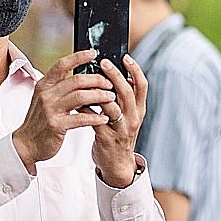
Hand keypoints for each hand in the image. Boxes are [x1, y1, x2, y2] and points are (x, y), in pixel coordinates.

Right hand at [11, 49, 113, 173]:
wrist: (26, 143)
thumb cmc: (40, 120)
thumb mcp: (45, 98)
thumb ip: (59, 87)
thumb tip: (82, 75)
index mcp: (44, 85)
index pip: (62, 65)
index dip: (79, 57)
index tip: (94, 53)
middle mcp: (47, 95)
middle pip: (77, 80)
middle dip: (97, 80)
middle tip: (110, 83)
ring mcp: (51, 110)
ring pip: (81, 97)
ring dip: (100, 96)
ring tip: (111, 98)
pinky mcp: (56, 125)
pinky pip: (81, 118)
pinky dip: (95, 117)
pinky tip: (104, 117)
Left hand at [92, 55, 147, 187]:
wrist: (117, 164)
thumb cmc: (118, 134)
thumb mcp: (127, 115)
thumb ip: (122, 97)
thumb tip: (111, 72)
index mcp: (139, 110)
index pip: (142, 85)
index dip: (135, 70)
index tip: (125, 57)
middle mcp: (133, 118)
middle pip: (127, 92)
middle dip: (115, 75)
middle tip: (104, 63)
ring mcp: (120, 129)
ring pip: (112, 106)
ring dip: (99, 91)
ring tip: (88, 79)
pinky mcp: (106, 138)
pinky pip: (95, 119)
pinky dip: (86, 108)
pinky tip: (78, 100)